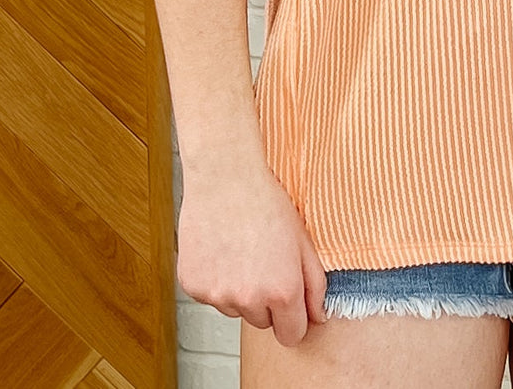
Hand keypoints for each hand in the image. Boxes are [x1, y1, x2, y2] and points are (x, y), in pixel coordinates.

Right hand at [177, 161, 328, 345]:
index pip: (291, 335)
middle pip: (262, 322)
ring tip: (240, 250)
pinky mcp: (194, 286)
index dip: (291, 318)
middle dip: (265, 300)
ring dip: (238, 290)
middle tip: (262, 260)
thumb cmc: (266, 202)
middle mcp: (249, 300)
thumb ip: (315, 285)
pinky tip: (220, 250)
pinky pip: (210, 296)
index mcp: (283, 292)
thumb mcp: (303, 241)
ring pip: (234, 309)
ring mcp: (218, 295)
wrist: (225, 177)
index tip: (288, 302)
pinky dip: (215, 280)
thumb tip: (318, 317)